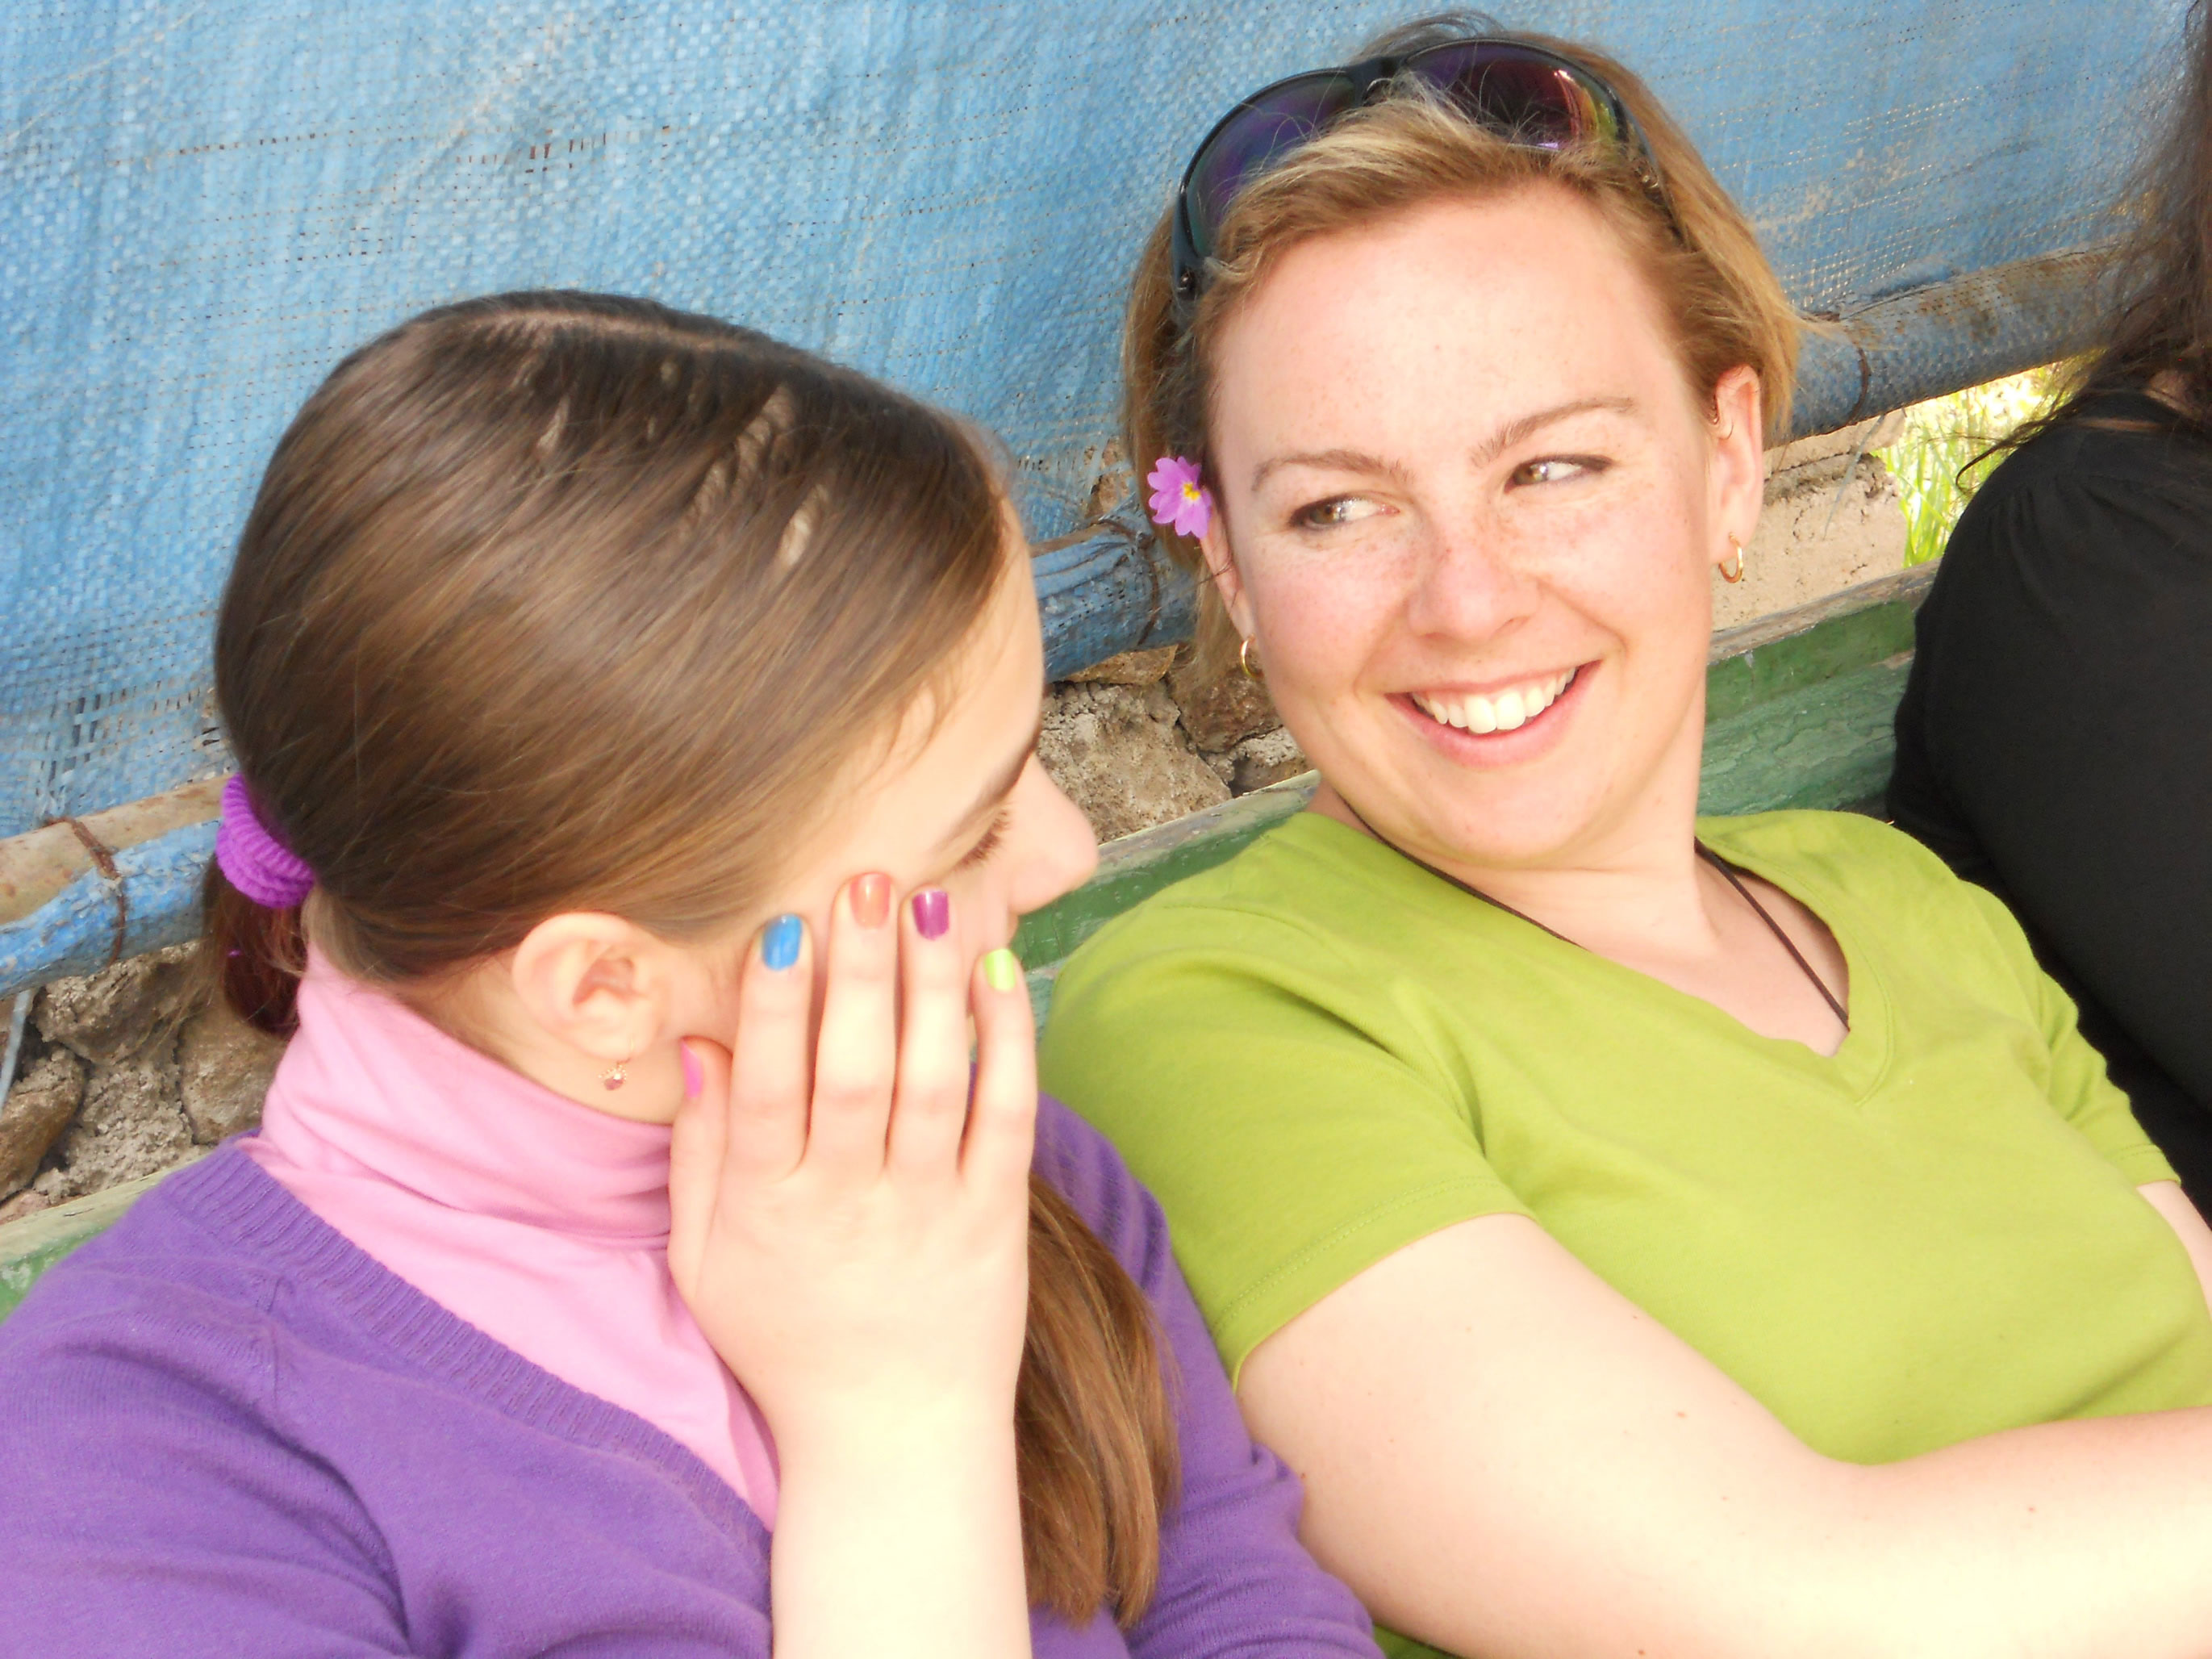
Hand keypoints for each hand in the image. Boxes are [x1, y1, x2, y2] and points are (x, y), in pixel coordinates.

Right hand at [667, 875, 1036, 1462]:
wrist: (894, 1435)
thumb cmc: (787, 1340)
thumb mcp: (707, 1262)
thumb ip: (699, 1156)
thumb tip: (699, 1047)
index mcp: (768, 1208)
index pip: (768, 1090)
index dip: (775, 1007)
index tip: (783, 927)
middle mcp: (850, 1203)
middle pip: (856, 1072)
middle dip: (861, 971)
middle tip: (867, 881)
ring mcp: (929, 1209)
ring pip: (936, 1083)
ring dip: (934, 989)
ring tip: (932, 906)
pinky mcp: (996, 1219)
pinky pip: (1007, 1118)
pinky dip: (1008, 1045)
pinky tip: (1000, 975)